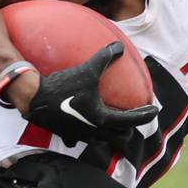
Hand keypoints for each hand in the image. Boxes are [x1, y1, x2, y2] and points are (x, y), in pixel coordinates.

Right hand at [23, 42, 157, 147]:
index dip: (146, 115)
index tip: (154, 110)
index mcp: (103, 119)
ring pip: (103, 142)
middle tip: (131, 118)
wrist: (34, 99)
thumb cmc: (63, 87)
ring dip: (110, 134)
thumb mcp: (87, 70)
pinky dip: (86, 135)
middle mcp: (94, 132)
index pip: (132, 120)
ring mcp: (80, 137)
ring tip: (111, 122)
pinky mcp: (67, 136)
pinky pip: (80, 140)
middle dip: (129, 130)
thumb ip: (104, 57)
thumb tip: (119, 46)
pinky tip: (84, 127)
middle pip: (121, 139)